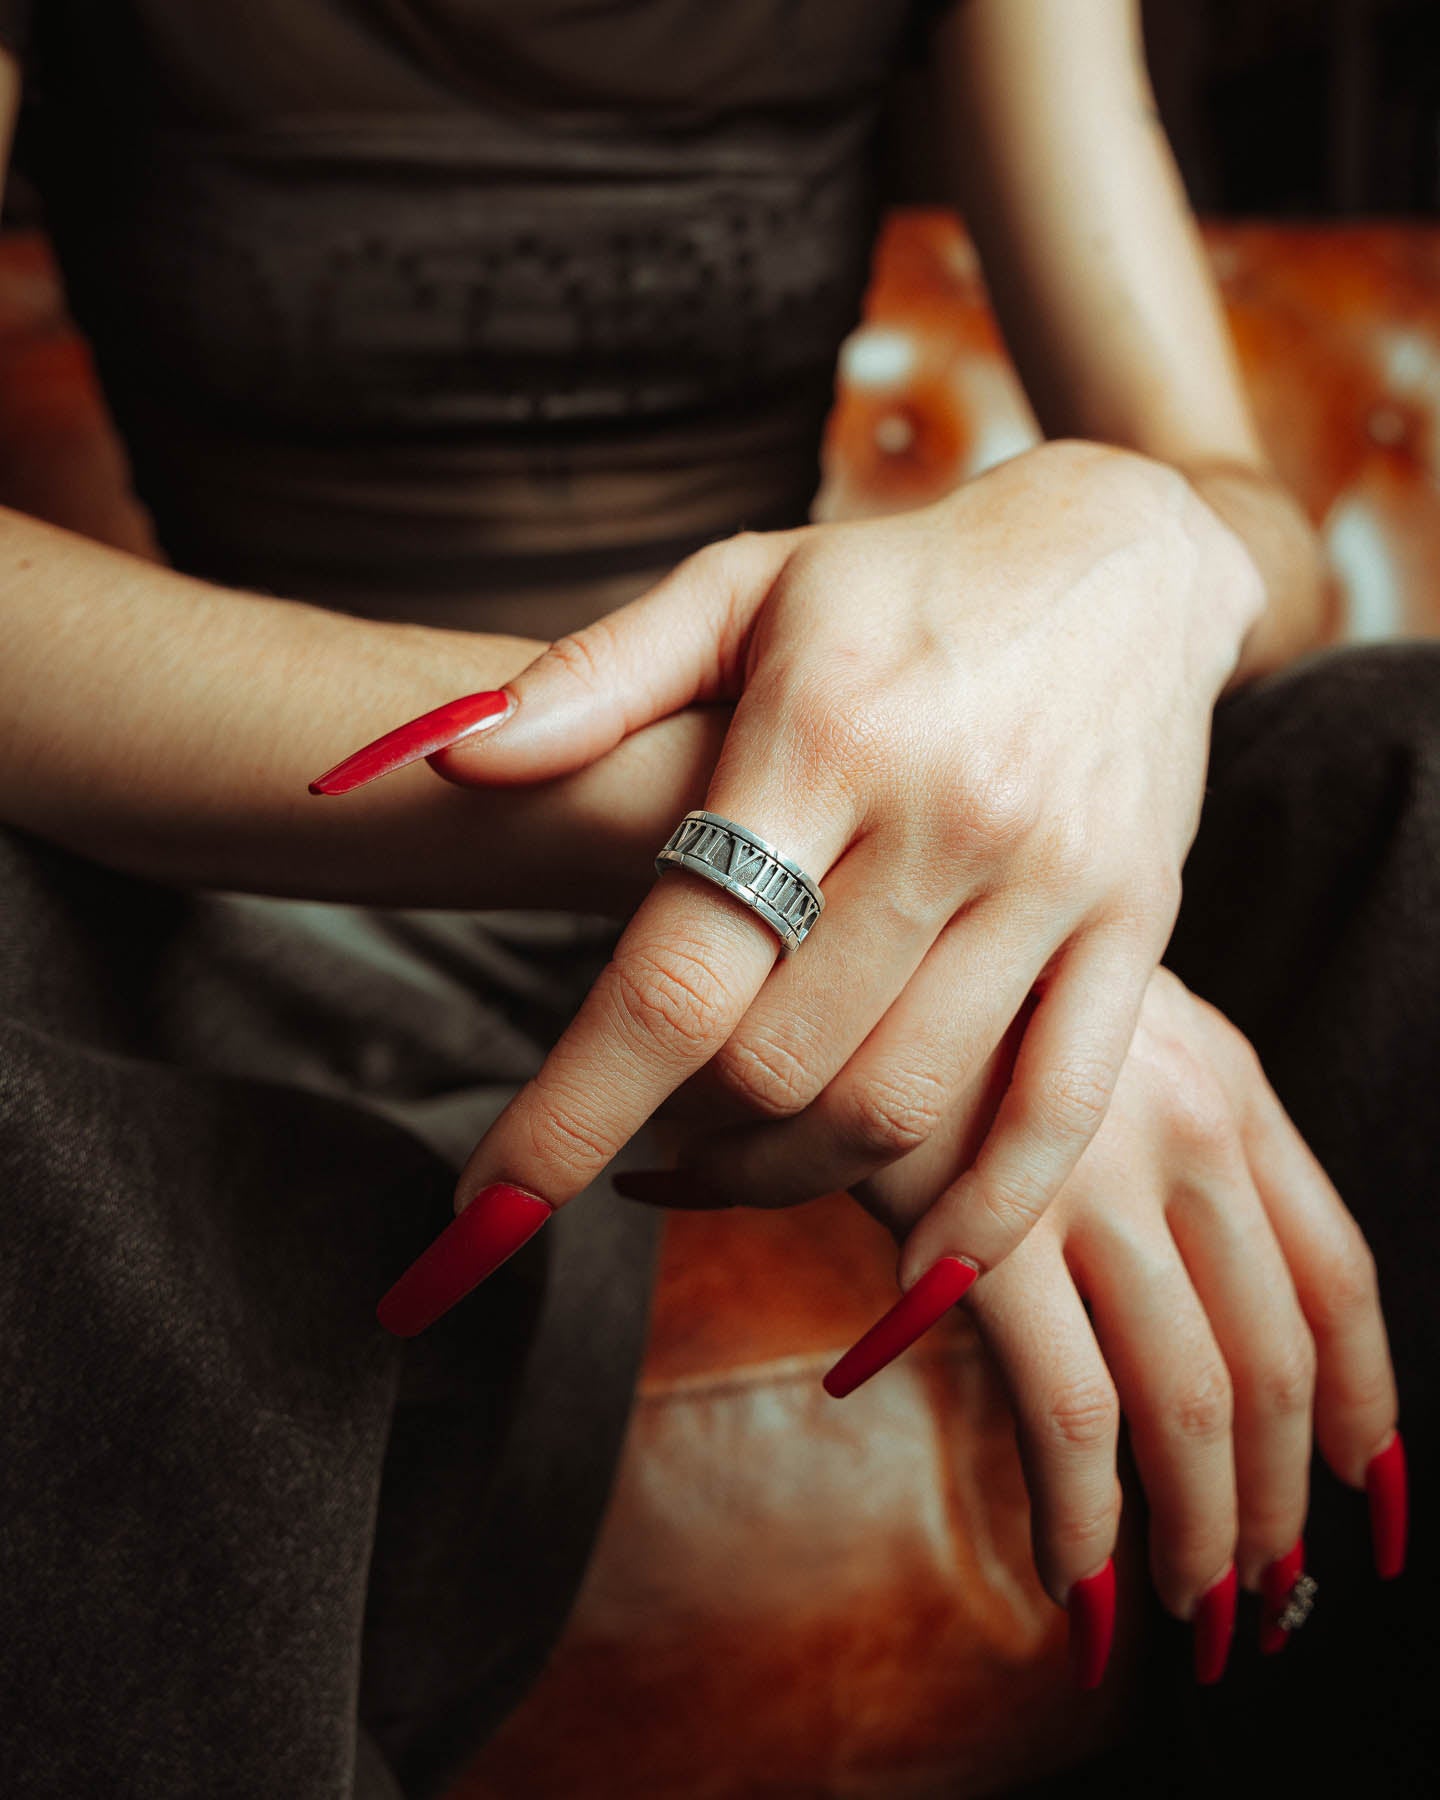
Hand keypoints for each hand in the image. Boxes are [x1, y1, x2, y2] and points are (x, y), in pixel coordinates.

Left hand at [352, 439, 1264, 1334]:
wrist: (1126, 554)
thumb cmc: (902, 579)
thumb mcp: (740, 586)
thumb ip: (592, 679)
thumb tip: (445, 757)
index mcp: (822, 735)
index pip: (674, 974)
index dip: (567, 1113)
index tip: (485, 1210)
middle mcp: (944, 818)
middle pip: (774, 1065)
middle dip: (676, 1133)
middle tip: (639, 1125)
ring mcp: (1050, 882)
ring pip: (898, 1106)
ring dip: (786, 1172)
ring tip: (729, 1156)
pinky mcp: (1135, 927)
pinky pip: (1057, 1110)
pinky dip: (979, 1213)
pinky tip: (913, 1259)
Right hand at [854, 967, 1402, 1685]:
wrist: (831, 927)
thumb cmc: (953, 995)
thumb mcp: (1097, 1027)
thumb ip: (1162, 1134)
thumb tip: (1202, 1286)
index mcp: (1225, 1085)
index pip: (1342, 1275)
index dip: (1369, 1403)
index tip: (1367, 1492)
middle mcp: (1184, 1131)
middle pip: (1278, 1361)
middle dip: (1280, 1503)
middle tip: (1267, 1598)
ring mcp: (1090, 1181)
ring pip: (1191, 1403)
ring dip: (1200, 1534)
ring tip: (1186, 1614)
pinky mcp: (986, 1233)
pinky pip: (1067, 1411)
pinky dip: (1085, 1516)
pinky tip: (1076, 1576)